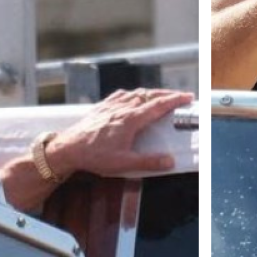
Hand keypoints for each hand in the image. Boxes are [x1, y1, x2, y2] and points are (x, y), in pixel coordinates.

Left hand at [46, 89, 193, 178]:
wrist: (68, 148)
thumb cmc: (94, 156)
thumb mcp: (124, 163)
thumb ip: (149, 162)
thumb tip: (169, 161)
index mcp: (131, 120)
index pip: (158, 105)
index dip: (175, 100)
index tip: (187, 97)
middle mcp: (122, 108)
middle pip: (149, 95)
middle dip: (167, 94)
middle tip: (180, 95)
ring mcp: (111, 106)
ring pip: (135, 93)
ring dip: (151, 93)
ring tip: (160, 96)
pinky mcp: (101, 107)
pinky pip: (120, 94)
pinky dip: (132, 93)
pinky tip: (132, 96)